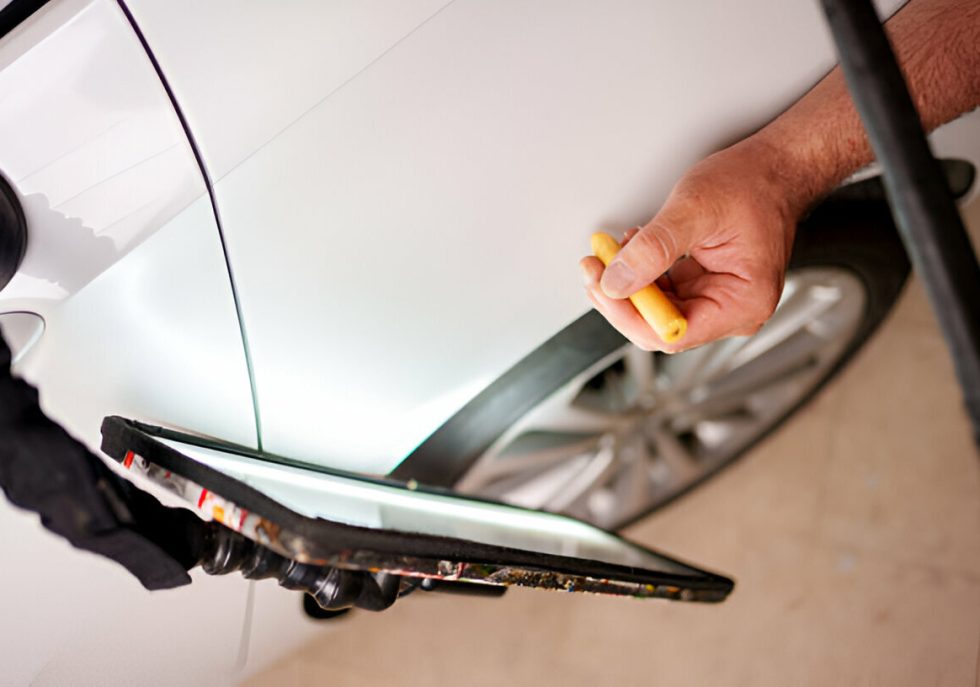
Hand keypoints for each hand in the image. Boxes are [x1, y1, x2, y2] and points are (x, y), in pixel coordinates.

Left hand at [580, 138, 801, 352]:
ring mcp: (717, 299)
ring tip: (610, 252)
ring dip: (627, 283)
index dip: (631, 316)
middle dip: (622, 298)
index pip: (673, 333)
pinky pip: (662, 291)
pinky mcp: (703, 286)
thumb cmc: (754, 184)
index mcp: (743, 303)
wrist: (774, 168)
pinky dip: (641, 272)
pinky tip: (632, 249)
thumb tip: (617, 282)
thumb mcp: (696, 210)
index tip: (603, 289)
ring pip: (656, 309)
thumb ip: (653, 249)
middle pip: (659, 326)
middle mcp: (732, 310)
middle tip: (595, 268)